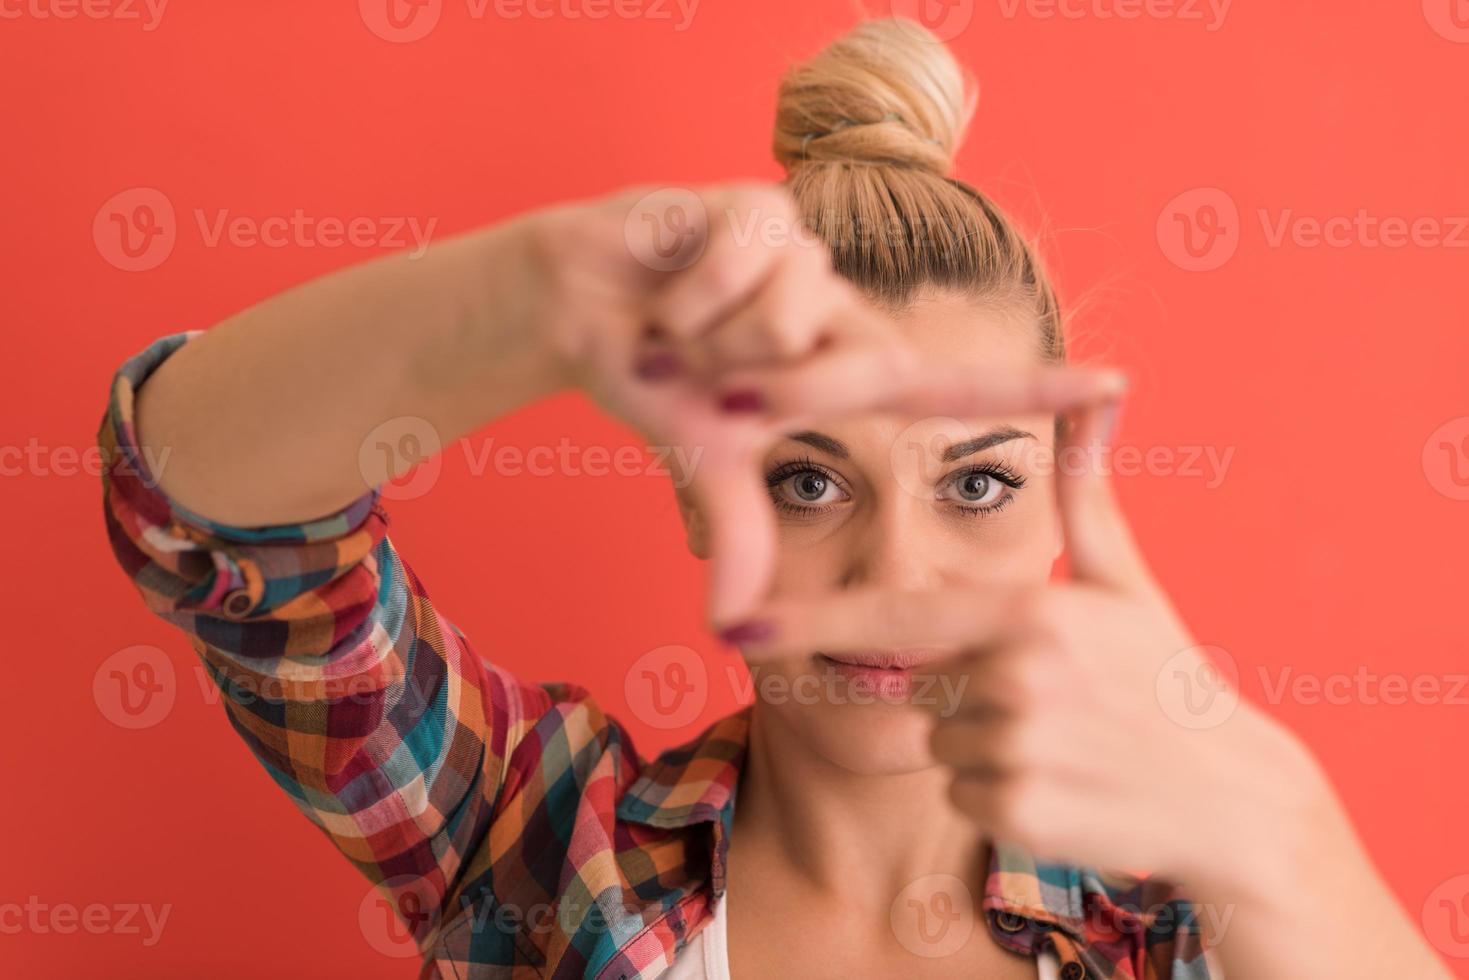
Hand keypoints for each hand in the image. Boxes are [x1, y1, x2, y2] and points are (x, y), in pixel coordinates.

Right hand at [521, 184, 1128, 622]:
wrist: (583, 306)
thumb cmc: (659, 379)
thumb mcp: (704, 464)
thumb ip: (737, 532)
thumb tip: (730, 630)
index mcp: (847, 372)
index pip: (955, 390)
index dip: (1035, 391)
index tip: (1120, 386)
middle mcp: (846, 311)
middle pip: (857, 373)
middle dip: (769, 394)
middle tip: (693, 382)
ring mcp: (813, 255)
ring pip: (789, 324)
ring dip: (710, 345)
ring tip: (677, 330)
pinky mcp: (768, 207)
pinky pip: (743, 272)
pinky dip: (688, 298)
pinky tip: (667, 288)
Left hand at [729, 398, 1331, 887]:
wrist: (1232, 797)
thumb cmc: (1168, 678)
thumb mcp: (1124, 581)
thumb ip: (1084, 490)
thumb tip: (1101, 388)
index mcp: (1028, 612)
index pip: (895, 618)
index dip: (812, 621)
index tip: (737, 623)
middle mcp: (1015, 677)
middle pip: (918, 686)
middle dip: (962, 691)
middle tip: (1050, 699)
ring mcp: (1015, 751)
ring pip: (938, 747)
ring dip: (982, 748)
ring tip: (1065, 742)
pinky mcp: (1016, 815)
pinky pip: (961, 798)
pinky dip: (998, 796)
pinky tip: (1064, 787)